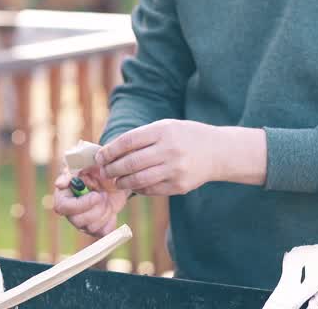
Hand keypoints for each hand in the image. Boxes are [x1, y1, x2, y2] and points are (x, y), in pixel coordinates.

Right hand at [52, 165, 127, 237]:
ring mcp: (82, 221)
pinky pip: (102, 233)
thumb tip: (58, 184)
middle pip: (77, 220)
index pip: (62, 206)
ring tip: (107, 198)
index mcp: (65, 193)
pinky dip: (110, 221)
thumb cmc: (97, 168)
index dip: (79, 205)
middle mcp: (71, 210)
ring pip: (90, 228)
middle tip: (104, 195)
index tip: (96, 195)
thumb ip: (72, 171)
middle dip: (96, 210)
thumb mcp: (87, 163)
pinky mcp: (95, 228)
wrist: (115, 178)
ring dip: (104, 212)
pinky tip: (111, 209)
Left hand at [98, 119, 264, 195]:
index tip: (99, 157)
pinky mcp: (179, 186)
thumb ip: (141, 137)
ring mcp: (175, 170)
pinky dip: (139, 188)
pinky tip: (134, 185)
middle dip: (112, 169)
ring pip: (138, 180)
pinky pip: (151, 189)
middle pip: (130, 163)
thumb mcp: (166, 127)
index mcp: (163, 131)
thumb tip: (111, 151)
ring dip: (122, 182)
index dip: (109, 151)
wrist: (218, 152)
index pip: (128, 142)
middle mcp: (169, 150)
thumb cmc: (185, 136)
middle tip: (103, 172)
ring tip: (116, 181)